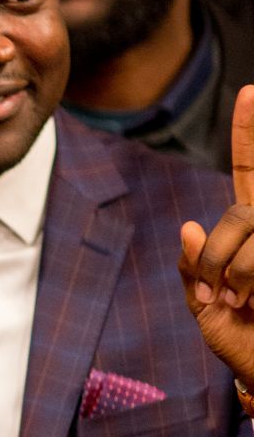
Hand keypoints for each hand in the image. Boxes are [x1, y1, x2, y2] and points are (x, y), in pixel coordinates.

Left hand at [180, 83, 253, 385]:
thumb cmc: (246, 345)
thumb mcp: (206, 313)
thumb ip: (192, 272)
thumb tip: (188, 226)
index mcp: (250, 232)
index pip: (249, 174)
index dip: (249, 134)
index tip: (250, 91)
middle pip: (241, 213)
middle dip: (219, 255)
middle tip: (217, 295)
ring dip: (239, 274)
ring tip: (245, 305)